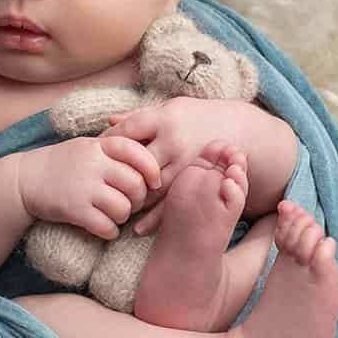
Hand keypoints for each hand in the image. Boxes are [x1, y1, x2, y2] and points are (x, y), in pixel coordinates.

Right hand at [16, 135, 162, 241]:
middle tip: (131, 203)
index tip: (154, 182)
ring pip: (124, 208)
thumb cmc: (62, 164)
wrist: (24, 179)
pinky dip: (110, 231)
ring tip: (115, 215)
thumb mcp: (88, 146)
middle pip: (136, 184)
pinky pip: (106, 226)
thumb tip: (155, 160)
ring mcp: (83, 187)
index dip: (152, 169)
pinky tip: (104, 228)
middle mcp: (93, 164)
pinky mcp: (74, 209)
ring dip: (124, 217)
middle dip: (139, 199)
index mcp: (99, 145)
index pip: (137, 152)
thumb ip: (115, 150)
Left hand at [100, 97, 257, 210]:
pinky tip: (139, 229)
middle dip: (117, 174)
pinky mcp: (196, 182)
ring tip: (115, 209)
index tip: (98, 151)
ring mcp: (185, 163)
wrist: (239, 128)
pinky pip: (172, 203)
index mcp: (165, 119)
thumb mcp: (170, 108)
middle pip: (136, 162)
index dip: (110, 141)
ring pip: (152, 187)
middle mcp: (174, 142)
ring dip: (132, 201)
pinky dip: (154, 219)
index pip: (128, 131)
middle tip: (100, 184)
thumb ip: (140, 116)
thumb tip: (110, 122)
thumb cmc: (198, 116)